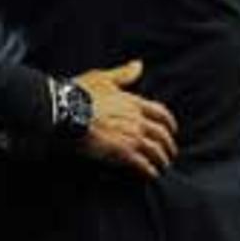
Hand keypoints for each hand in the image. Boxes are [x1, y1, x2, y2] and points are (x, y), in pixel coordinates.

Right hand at [72, 60, 177, 178]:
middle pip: (162, 135)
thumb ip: (123, 74)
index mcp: (133, 102)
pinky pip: (143, 164)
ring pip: (155, 151)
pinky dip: (150, 171)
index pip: (160, 113)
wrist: (67, 111)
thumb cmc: (81, 94)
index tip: (172, 130)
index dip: (169, 123)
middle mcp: (137, 120)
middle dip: (168, 146)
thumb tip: (138, 65)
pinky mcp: (122, 152)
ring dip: (162, 160)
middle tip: (170, 154)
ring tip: (162, 167)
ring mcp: (131, 136)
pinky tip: (151, 175)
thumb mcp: (103, 78)